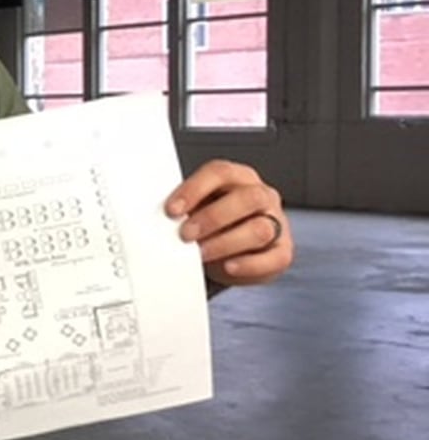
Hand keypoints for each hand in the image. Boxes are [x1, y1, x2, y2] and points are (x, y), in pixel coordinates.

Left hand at [166, 159, 292, 286]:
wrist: (229, 252)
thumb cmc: (210, 225)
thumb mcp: (196, 210)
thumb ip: (184, 209)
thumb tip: (157, 217)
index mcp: (237, 178)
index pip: (219, 173)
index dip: (195, 189)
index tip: (172, 209)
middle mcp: (260, 196)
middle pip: (246, 198)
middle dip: (212, 218)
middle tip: (186, 234)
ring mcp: (275, 222)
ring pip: (260, 229)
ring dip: (225, 243)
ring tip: (201, 254)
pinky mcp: (282, 251)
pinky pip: (272, 258)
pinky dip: (249, 265)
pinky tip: (229, 266)